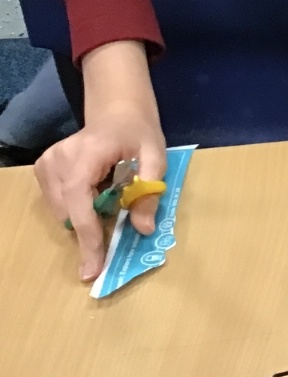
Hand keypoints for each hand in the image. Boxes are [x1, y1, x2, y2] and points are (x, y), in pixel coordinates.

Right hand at [34, 41, 164, 280]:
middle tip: (113, 237)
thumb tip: (143, 228)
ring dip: (86, 217)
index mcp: (86, 153)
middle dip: (91, 230)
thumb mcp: (155, 155)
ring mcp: (46, 165)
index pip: (79, 201)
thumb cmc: (137, 131)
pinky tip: (96, 191)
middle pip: (69, 212)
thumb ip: (149, 191)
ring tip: (109, 194)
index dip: (87, 235)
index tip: (93, 266)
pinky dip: (78, 208)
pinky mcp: (43, 170)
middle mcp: (58, 159)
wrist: (117, 110)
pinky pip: (59, 203)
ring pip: (62, 212)